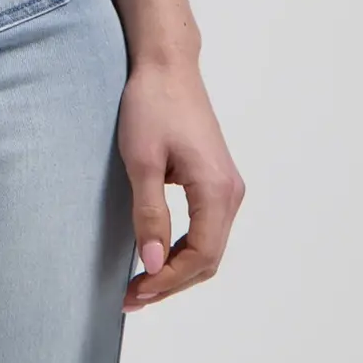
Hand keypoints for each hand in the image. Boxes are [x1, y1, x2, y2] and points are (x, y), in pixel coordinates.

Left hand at [117, 56, 245, 313]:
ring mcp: (226, 187)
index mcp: (216, 190)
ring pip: (209, 247)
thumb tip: (152, 265)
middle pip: (208, 259)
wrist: (166, 64)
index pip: (200, 256)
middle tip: (132, 297)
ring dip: (177, 269)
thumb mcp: (141, 160)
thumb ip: (149, 214)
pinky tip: (155, 255)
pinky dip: (183, 249)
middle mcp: (230, 192)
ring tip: (140, 285)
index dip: (168, 281)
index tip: (135, 292)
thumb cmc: (151, 104)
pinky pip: (206, 229)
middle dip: (172, 283)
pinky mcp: (215, 180)